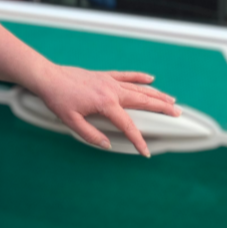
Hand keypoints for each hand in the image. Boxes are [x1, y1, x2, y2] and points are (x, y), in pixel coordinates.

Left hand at [31, 64, 180, 156]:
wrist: (48, 77)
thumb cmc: (58, 98)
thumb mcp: (72, 121)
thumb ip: (91, 135)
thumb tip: (107, 144)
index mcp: (105, 104)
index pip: (127, 125)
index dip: (137, 140)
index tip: (145, 152)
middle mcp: (111, 90)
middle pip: (143, 101)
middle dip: (162, 109)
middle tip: (178, 114)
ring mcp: (109, 81)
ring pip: (138, 88)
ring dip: (156, 94)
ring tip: (172, 100)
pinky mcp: (104, 76)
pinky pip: (126, 76)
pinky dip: (139, 77)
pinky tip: (151, 78)